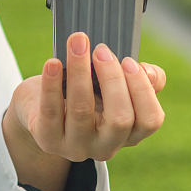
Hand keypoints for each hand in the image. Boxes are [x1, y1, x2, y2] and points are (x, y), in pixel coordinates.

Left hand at [4, 31, 165, 171]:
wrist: (40, 109)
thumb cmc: (85, 93)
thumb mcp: (112, 86)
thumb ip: (140, 78)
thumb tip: (149, 71)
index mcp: (129, 134)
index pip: (150, 120)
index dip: (142, 89)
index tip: (128, 60)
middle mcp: (106, 146)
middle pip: (120, 119)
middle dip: (112, 79)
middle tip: (100, 50)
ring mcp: (76, 146)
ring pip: (81, 111)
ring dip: (80, 71)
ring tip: (76, 44)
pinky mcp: (48, 140)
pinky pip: (50, 111)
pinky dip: (52, 84)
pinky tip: (52, 63)